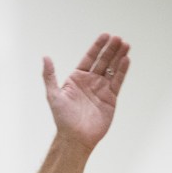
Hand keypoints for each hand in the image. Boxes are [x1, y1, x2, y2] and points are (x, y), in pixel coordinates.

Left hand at [42, 34, 130, 150]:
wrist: (75, 137)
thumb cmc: (62, 118)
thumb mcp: (53, 95)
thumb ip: (49, 75)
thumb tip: (45, 57)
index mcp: (76, 78)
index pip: (89, 58)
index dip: (97, 47)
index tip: (105, 35)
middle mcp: (90, 82)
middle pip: (103, 61)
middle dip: (111, 49)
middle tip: (119, 38)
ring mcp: (101, 89)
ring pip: (112, 69)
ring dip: (119, 57)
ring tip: (126, 45)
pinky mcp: (110, 98)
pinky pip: (117, 81)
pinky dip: (122, 71)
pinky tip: (126, 60)